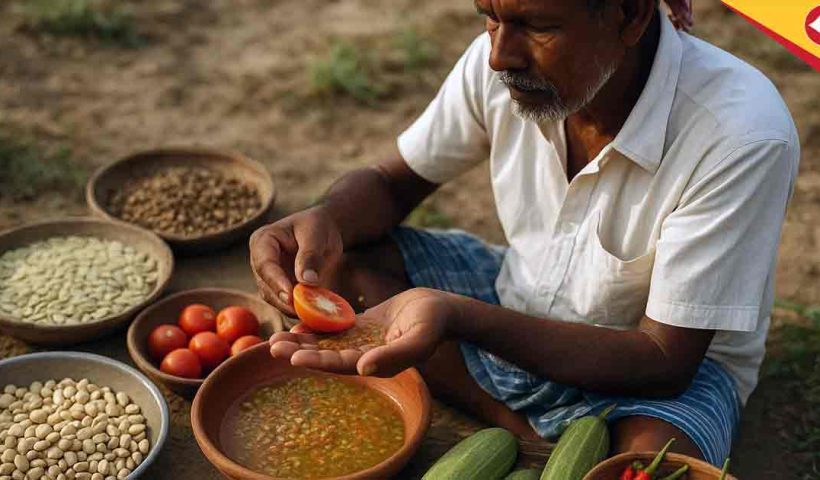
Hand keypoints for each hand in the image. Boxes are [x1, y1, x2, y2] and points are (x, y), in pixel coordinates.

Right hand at [249, 206, 342, 314]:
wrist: (323, 233)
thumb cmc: (317, 227)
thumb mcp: (316, 235)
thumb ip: (311, 256)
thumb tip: (307, 281)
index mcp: (263, 240)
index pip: (265, 264)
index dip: (276, 281)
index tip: (291, 295)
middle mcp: (259, 261)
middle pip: (266, 285)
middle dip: (284, 299)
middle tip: (303, 310)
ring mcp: (267, 277)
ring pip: (274, 298)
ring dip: (291, 307)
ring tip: (312, 311)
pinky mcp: (278, 289)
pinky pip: (284, 303)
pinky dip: (297, 309)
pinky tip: (312, 313)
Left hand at [268, 288, 457, 376]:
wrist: (443, 309)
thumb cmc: (433, 324)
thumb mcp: (417, 340)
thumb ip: (392, 356)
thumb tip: (364, 369)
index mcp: (376, 363)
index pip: (340, 365)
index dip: (317, 361)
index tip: (293, 357)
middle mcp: (365, 356)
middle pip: (326, 356)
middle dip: (300, 351)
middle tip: (272, 346)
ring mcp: (362, 341)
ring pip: (326, 343)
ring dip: (302, 341)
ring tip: (275, 337)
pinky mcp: (363, 326)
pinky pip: (335, 328)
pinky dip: (317, 326)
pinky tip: (297, 322)